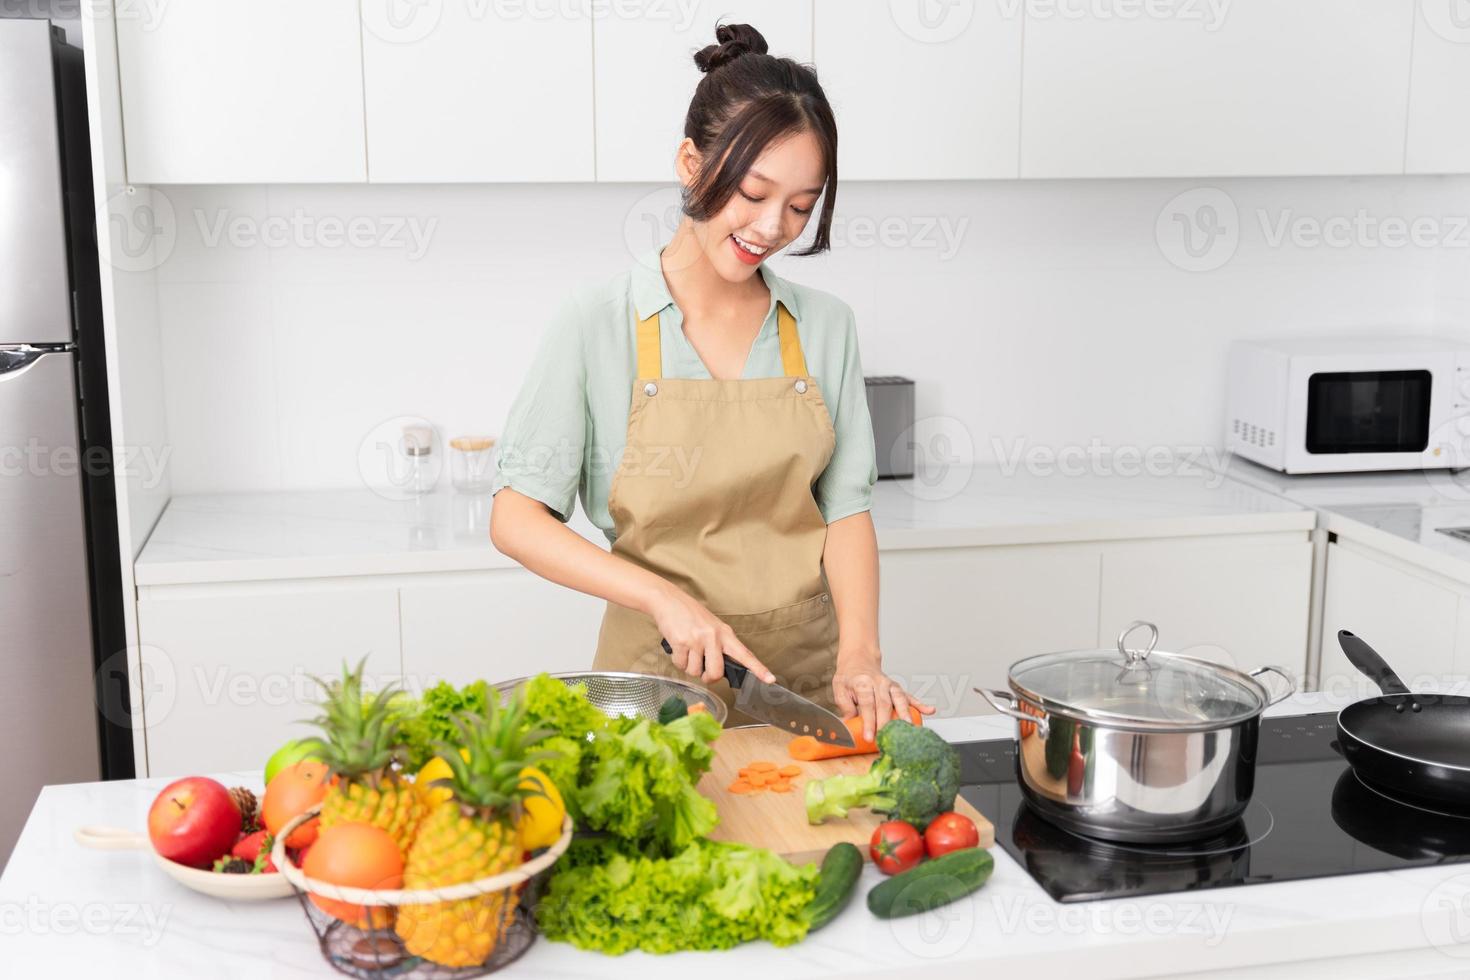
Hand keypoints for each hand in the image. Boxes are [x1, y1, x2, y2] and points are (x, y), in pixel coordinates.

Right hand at [645, 583, 774, 684]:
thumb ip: (720, 646)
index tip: (770, 679)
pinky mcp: (681, 642)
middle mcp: (713, 637)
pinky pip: (680, 665)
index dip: (758, 669)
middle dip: (707, 678)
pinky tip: (678, 648)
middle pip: (716, 673)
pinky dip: (678, 661)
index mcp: (725, 634)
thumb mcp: (712, 627)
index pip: (745, 654)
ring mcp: (697, 640)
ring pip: (695, 672)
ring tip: (687, 650)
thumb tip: (721, 669)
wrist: (669, 600)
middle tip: (702, 671)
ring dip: (689, 666)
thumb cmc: (690, 615)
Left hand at [832, 647, 935, 742]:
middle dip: (886, 723)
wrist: (859, 660)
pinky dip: (920, 704)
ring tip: (909, 728)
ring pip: (899, 700)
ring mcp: (890, 685)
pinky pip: (910, 696)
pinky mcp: (897, 688)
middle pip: (884, 704)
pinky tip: (930, 711)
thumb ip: (845, 707)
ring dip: (905, 714)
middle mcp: (879, 683)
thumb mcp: (839, 689)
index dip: (869, 722)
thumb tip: (849, 725)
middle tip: (886, 739)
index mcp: (863, 683)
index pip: (867, 704)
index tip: (869, 737)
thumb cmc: (849, 678)